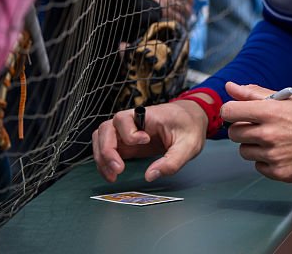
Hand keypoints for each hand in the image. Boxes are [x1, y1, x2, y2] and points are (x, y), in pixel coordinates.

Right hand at [92, 101, 208, 182]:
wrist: (190, 120)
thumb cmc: (189, 127)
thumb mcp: (189, 145)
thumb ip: (172, 161)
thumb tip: (150, 176)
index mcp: (148, 115)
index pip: (124, 119)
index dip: (128, 133)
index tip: (145, 141)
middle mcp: (132, 121)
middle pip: (105, 129)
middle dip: (107, 150)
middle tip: (118, 169)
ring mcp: (126, 131)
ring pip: (101, 138)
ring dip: (102, 157)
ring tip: (113, 176)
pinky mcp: (125, 142)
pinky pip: (106, 148)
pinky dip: (104, 162)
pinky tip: (112, 175)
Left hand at [222, 82, 291, 182]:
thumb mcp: (285, 100)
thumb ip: (254, 94)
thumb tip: (231, 87)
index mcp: (269, 112)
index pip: (228, 111)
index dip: (232, 111)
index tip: (238, 113)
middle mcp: (269, 134)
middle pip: (233, 133)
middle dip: (243, 129)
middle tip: (260, 127)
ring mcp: (274, 155)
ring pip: (245, 151)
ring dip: (255, 146)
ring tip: (274, 140)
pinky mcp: (279, 172)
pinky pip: (258, 166)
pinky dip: (267, 161)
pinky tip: (282, 152)